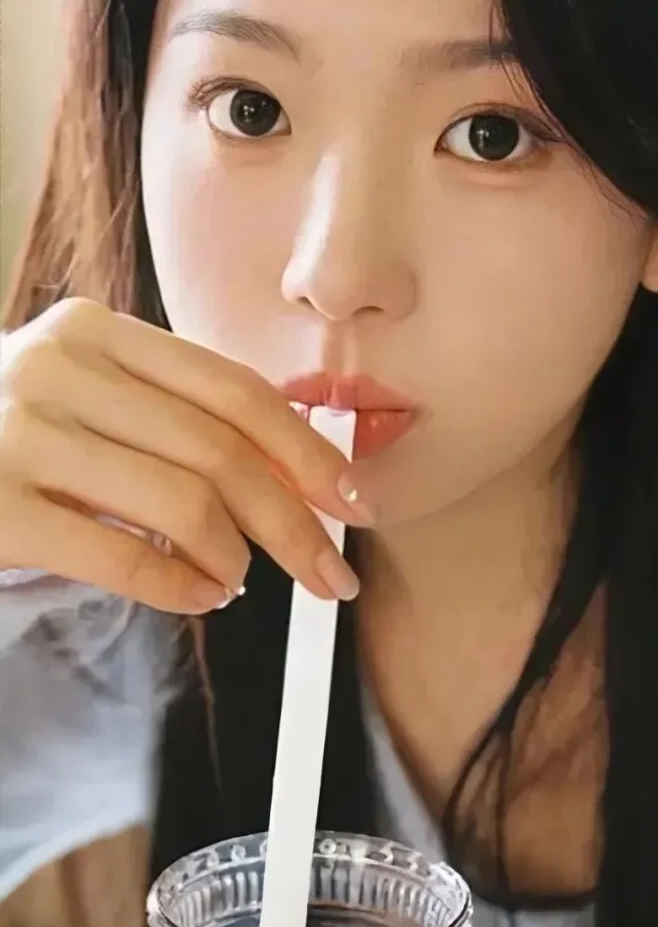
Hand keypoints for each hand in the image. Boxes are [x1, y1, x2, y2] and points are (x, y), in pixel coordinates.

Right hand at [0, 299, 368, 613]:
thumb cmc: (5, 443)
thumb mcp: (81, 400)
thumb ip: (168, 416)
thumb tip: (303, 469)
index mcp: (92, 330)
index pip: (233, 389)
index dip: (306, 450)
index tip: (353, 500)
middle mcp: (54, 366)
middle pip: (221, 448)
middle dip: (294, 519)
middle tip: (329, 572)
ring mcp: (16, 433)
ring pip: (184, 501)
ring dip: (235, 556)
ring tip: (238, 580)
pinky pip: (124, 555)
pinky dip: (180, 586)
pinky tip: (199, 596)